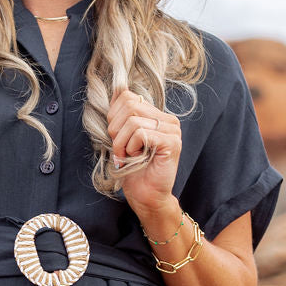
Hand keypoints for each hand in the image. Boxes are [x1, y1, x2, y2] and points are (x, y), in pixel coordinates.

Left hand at [107, 88, 181, 211]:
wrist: (146, 197)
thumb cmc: (132, 170)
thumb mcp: (121, 137)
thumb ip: (121, 115)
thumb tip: (117, 89)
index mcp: (157, 115)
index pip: (127, 96)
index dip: (113, 116)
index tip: (116, 138)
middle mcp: (168, 119)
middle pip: (129, 105)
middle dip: (115, 130)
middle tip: (120, 150)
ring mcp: (172, 130)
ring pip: (133, 120)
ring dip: (121, 143)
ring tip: (127, 156)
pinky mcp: (172, 142)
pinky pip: (141, 133)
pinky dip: (131, 148)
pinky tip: (136, 158)